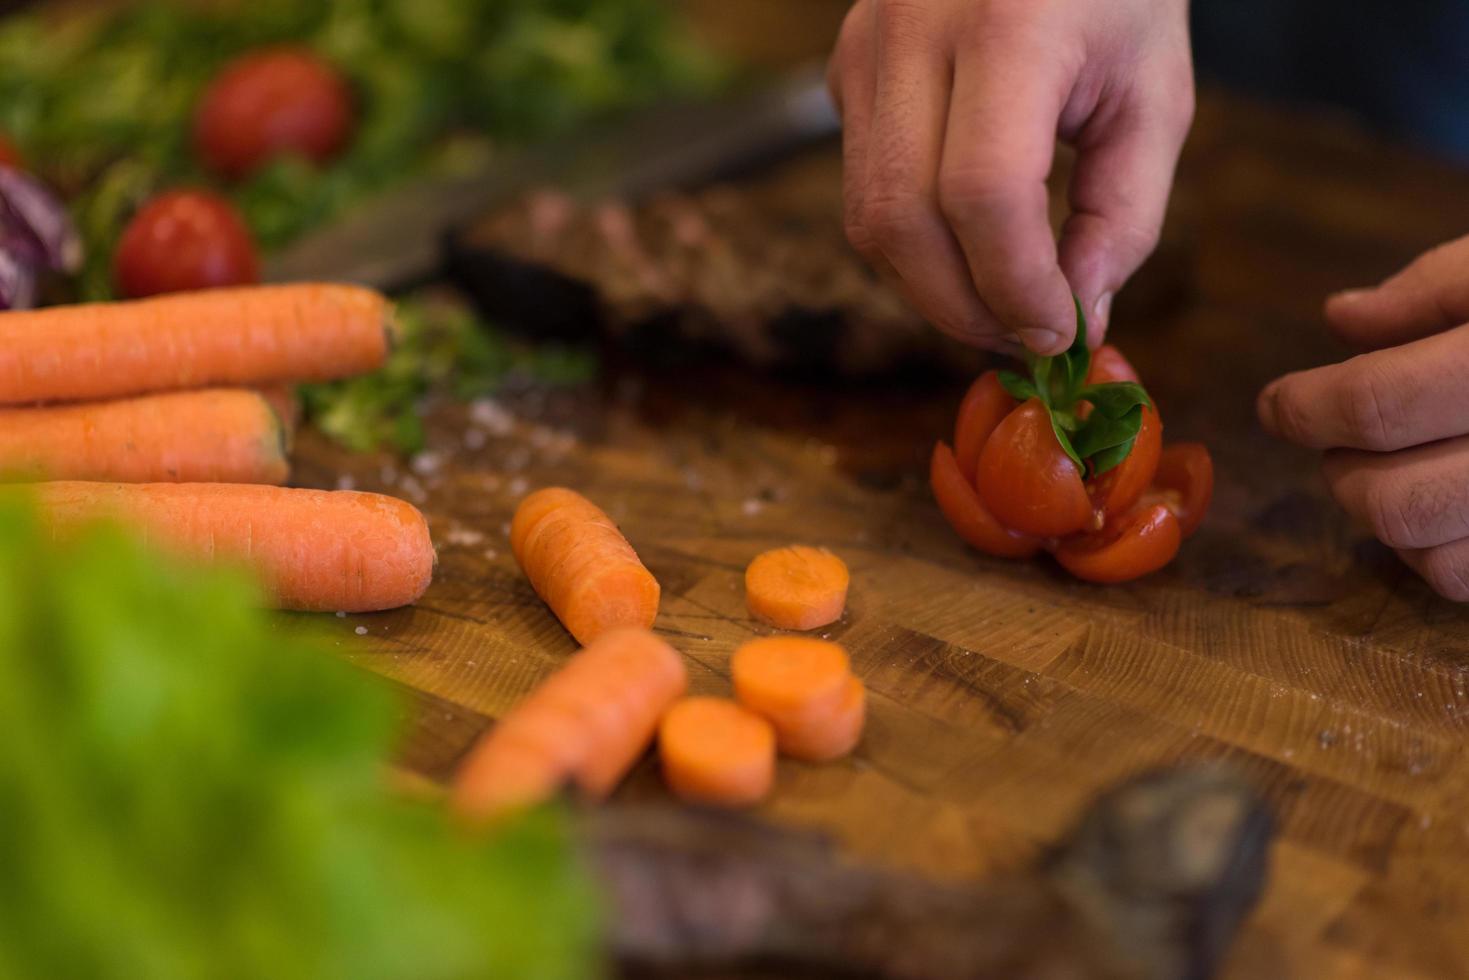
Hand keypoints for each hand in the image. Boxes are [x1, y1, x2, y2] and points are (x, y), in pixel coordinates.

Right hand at [826, 0, 1193, 353]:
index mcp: (1009, 22)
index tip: (1060, 333)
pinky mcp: (845, 67)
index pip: (983, 193)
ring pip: (868, 217)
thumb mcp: (1155, 95)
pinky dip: (914, 240)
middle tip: (1024, 337)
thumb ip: (1124, 217)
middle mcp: (914, 29)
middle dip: (963, 306)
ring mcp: (865, 46)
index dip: (1015, 287)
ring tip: (997, 302)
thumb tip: (1073, 321)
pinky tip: (967, 240)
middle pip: (903, 220)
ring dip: (931, 286)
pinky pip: (864, 187)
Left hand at [1258, 236, 1468, 599]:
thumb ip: (1437, 286)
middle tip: (1335, 441)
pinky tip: (1446, 508)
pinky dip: (1441, 556)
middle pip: (1396, 500)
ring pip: (1437, 560)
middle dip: (1341, 473)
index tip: (1277, 403)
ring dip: (1384, 521)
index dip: (1306, 407)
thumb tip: (1342, 320)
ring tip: (1385, 471)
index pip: (1378, 403)